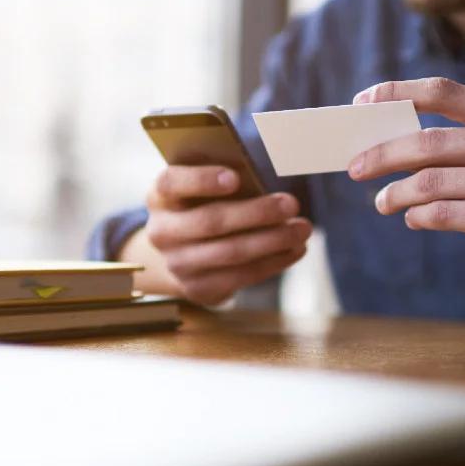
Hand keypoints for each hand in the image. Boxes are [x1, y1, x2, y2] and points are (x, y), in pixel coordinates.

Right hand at [141, 165, 311, 304]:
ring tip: (303, 228)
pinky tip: (296, 249)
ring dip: (273, 240)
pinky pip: (241, 276)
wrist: (182, 250)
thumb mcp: (204, 186)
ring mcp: (178, 263)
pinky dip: (274, 261)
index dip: (202, 180)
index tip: (235, 178)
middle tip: (291, 203)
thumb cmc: (203, 204)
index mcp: (161, 195)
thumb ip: (226, 179)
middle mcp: (162, 231)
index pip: (172, 183)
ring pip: (231, 252)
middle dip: (256, 213)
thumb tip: (268, 178)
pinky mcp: (198, 288)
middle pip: (211, 221)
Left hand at [349, 77, 464, 297]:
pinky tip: (413, 219)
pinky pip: (443, 214)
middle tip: (354, 166)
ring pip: (430, 181)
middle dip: (382, 153)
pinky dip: (418, 216)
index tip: (362, 101)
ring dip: (395, 193)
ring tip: (381, 202)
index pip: (445, 92)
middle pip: (427, 140)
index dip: (399, 92)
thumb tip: (394, 144)